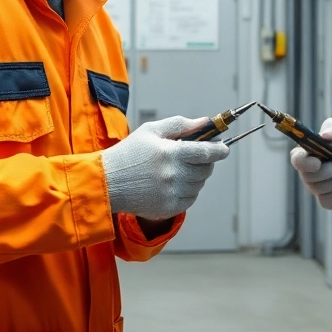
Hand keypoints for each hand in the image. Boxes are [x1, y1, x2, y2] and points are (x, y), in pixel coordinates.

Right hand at [101, 116, 229, 220]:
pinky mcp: (168, 208)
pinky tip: (173, 183)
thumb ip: (180, 125)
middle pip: (206, 170)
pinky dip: (188, 191)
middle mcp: (174, 175)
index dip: (219, 150)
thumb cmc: (128, 153)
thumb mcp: (151, 131)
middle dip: (205, 162)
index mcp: (172, 153)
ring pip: (199, 185)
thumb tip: (204, 122)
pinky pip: (190, 199)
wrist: (107, 183)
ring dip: (195, 176)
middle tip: (195, 157)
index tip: (224, 148)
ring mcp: (172, 194)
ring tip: (178, 170)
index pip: (207, 152)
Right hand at [289, 118, 331, 231]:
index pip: (296, 157)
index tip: (318, 162)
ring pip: (319, 187)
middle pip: (307, 174)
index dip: (303, 161)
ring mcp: (317, 187)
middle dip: (331, 170)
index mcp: (314, 152)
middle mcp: (311, 170)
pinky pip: (328, 199)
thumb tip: (322, 134)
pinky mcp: (326, 201)